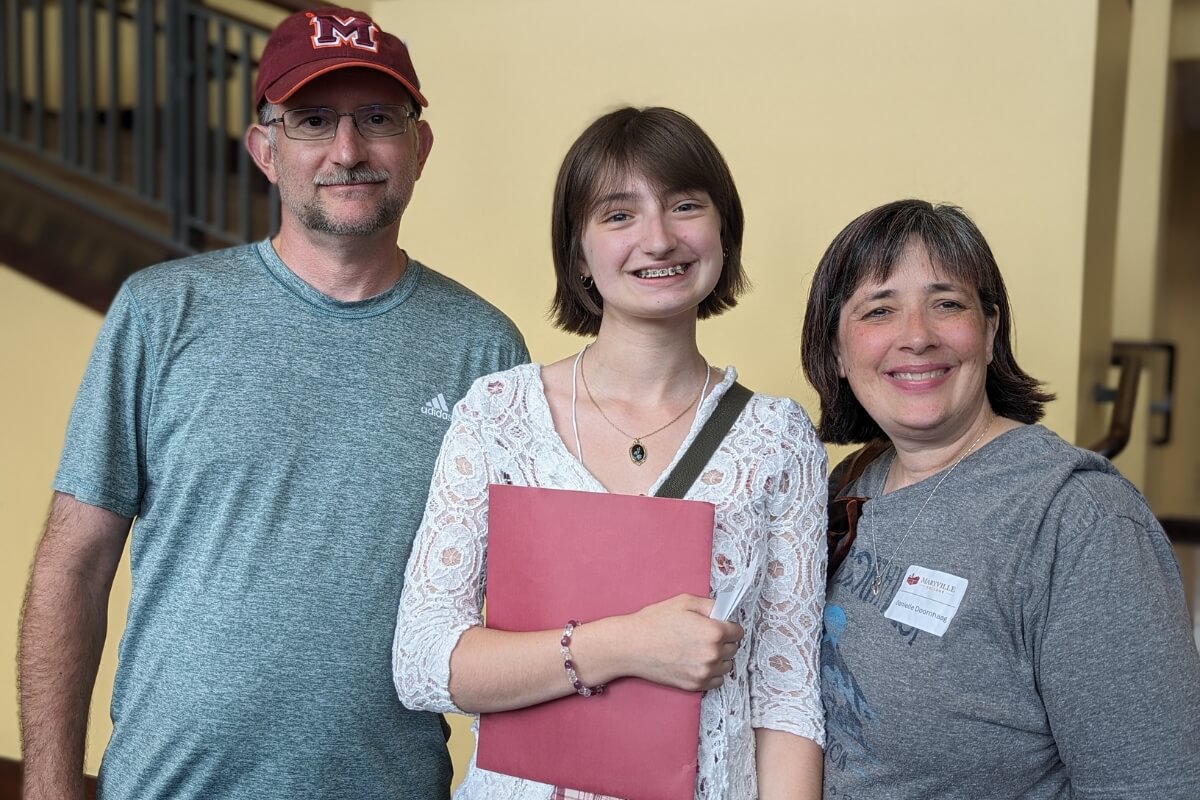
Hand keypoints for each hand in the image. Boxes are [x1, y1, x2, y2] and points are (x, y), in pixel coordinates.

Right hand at [624, 593, 743, 690]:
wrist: (632, 646)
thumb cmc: (654, 622)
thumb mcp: (684, 602)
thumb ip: (710, 605)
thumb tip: (724, 612)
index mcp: (714, 632)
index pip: (738, 632)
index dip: (729, 626)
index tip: (719, 625)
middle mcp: (713, 654)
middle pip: (733, 648)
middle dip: (724, 641)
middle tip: (705, 635)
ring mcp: (704, 672)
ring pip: (727, 665)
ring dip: (719, 658)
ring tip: (700, 649)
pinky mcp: (695, 685)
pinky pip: (717, 680)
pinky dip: (711, 672)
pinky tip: (697, 662)